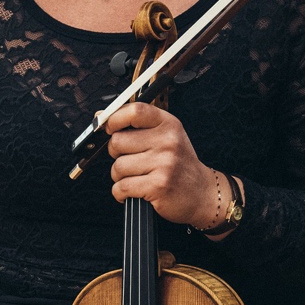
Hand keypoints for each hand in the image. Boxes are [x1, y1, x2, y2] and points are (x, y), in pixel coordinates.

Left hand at [102, 102, 227, 229]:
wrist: (203, 193)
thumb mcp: (166, 137)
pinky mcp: (158, 186)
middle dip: (116, 154)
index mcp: (168, 124)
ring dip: (120, 176)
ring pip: (117, 167)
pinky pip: (122, 187)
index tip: (109, 127)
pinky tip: (134, 191)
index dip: (114, 118)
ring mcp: (164, 163)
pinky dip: (121, 193)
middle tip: (130, 160)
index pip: (135, 111)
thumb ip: (137, 126)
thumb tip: (101, 116)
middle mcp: (168, 141)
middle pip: (118, 142)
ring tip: (136, 178)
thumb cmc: (179, 164)